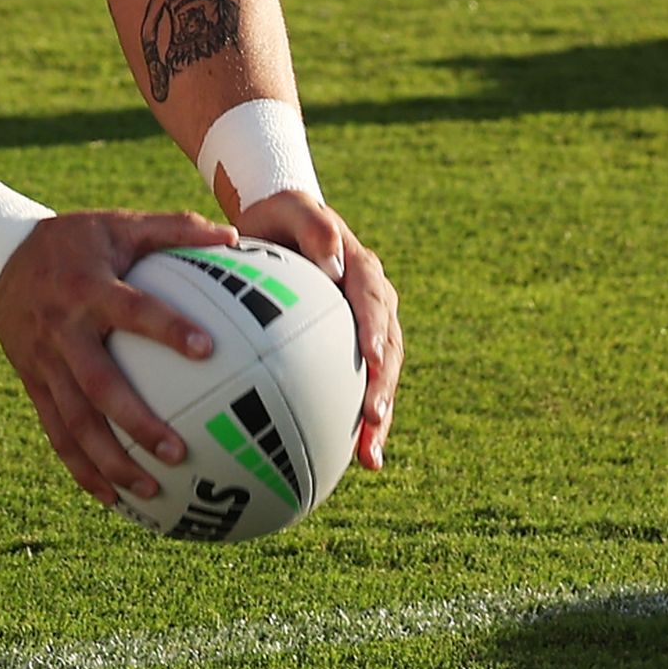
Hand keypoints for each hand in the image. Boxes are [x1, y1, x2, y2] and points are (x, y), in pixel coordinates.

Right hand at [0, 208, 238, 506]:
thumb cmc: (76, 240)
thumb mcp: (119, 223)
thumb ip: (175, 229)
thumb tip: (235, 237)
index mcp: (90, 288)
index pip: (132, 310)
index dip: (166, 328)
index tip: (207, 350)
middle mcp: (64, 331)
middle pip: (98, 385)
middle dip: (136, 423)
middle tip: (179, 452)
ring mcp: (45, 362)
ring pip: (75, 421)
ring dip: (111, 461)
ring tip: (154, 491)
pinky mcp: (34, 383)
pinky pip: (57, 433)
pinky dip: (82, 469)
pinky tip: (114, 498)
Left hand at [232, 190, 398, 471]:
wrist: (281, 227)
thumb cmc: (279, 217)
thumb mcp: (290, 207)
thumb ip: (313, 225)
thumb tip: (332, 262)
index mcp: (362, 269)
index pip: (373, 301)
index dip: (375, 330)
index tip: (371, 359)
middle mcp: (374, 302)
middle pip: (388, 349)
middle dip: (383, 386)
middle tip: (373, 419)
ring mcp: (367, 330)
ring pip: (382, 376)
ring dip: (380, 417)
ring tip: (371, 457)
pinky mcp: (353, 352)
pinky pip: (359, 388)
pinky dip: (361, 423)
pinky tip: (355, 461)